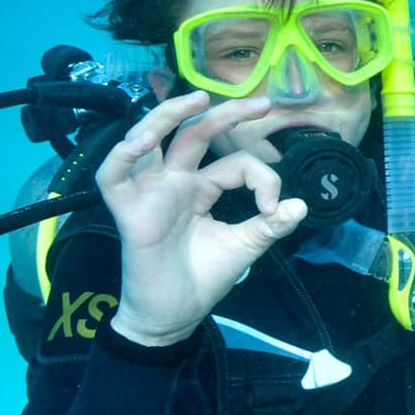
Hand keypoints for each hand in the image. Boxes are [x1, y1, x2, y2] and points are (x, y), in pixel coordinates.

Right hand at [96, 91, 307, 345]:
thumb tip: (301, 205)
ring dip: (167, 116)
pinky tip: (140, 143)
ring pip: (150, 141)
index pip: (234, 164)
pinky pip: (113, 178)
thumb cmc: (202, 278)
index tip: (275, 207)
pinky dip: (121, 157)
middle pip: (194, 135)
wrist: (173, 316)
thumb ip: (269, 225)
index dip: (262, 177)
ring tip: (197, 98)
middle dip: (225, 114)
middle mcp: (175, 182)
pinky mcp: (129, 212)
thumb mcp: (244, 246)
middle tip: (260, 102)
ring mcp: (150, 193)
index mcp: (202, 188)